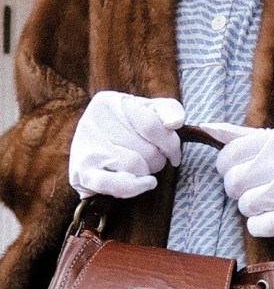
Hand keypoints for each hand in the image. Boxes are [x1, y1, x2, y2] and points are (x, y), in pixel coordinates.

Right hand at [69, 91, 185, 198]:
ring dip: (146, 173)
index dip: (171, 145)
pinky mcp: (83, 173)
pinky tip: (143, 183)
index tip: (175, 155)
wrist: (88, 151)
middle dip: (156, 160)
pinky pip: (118, 185)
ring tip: (140, 168)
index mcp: (110, 102)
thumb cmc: (123, 129)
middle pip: (147, 150)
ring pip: (135, 167)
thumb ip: (168, 110)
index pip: (152, 125)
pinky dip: (135, 187)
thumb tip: (175, 122)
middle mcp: (94, 121)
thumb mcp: (146, 110)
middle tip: (150, 160)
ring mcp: (87, 148)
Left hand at [200, 122, 273, 237]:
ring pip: (246, 206)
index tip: (245, 173)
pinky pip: (261, 227)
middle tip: (262, 190)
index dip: (229, 170)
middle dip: (242, 191)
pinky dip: (264, 226)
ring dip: (256, 210)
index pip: (227, 156)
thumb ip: (242, 136)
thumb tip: (205, 127)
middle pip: (233, 184)